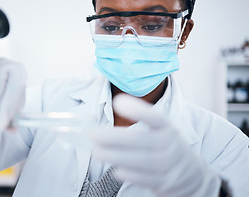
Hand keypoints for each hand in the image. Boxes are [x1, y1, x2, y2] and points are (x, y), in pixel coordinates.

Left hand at [89, 94, 220, 196]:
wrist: (193, 176)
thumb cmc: (167, 147)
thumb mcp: (161, 130)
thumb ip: (142, 120)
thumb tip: (116, 103)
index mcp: (167, 129)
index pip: (155, 117)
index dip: (137, 109)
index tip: (117, 101)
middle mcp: (169, 145)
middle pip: (140, 140)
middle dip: (113, 137)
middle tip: (91, 134)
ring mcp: (168, 165)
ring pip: (140, 160)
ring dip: (116, 156)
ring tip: (96, 152)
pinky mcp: (164, 182)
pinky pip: (145, 179)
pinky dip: (130, 174)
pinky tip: (115, 170)